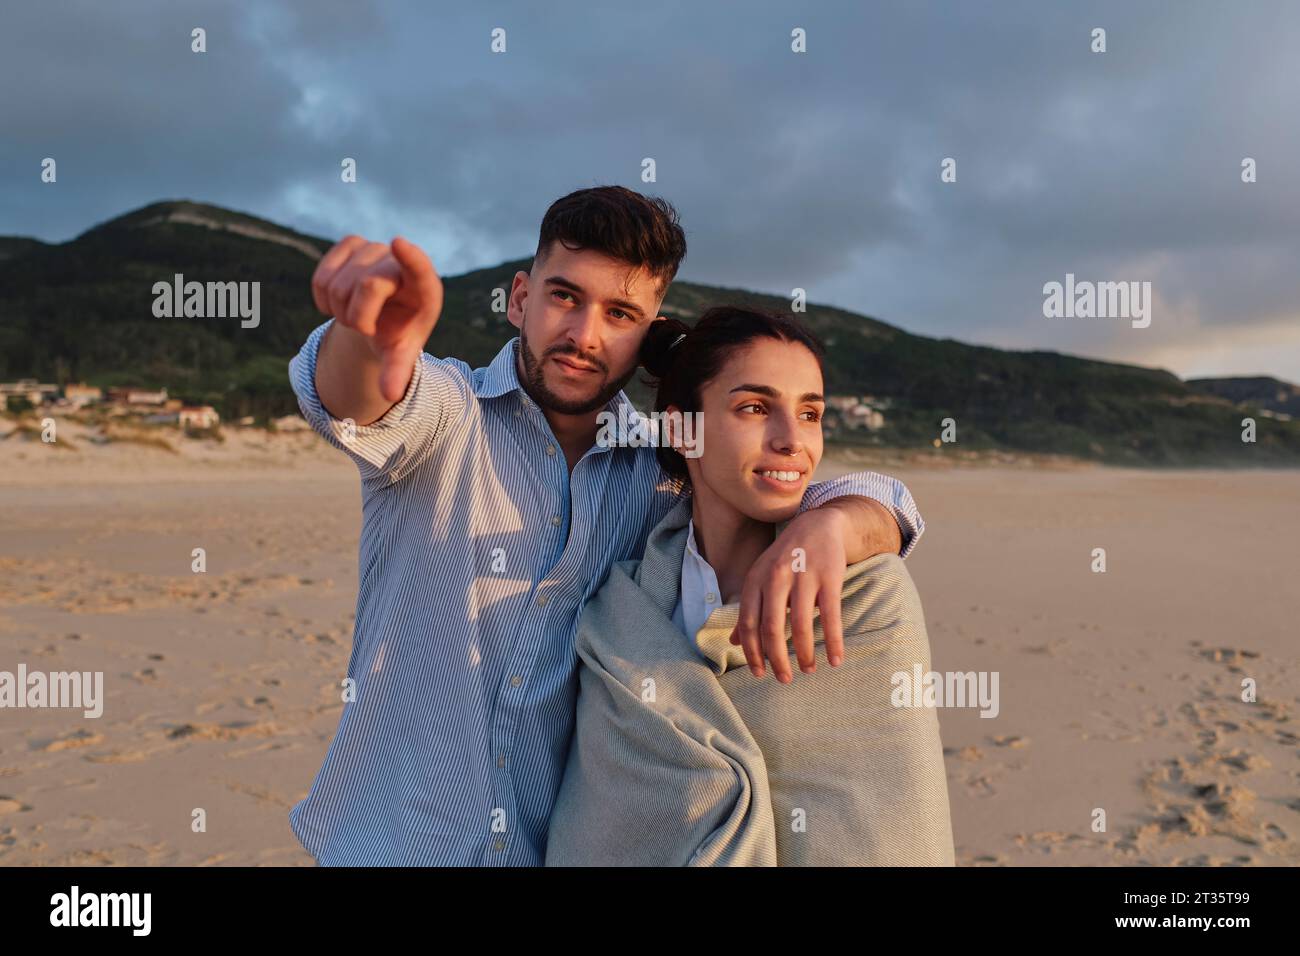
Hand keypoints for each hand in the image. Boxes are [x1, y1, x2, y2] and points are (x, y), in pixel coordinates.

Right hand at [311, 235, 443, 401]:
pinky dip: (322, 298)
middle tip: (364, 328)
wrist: (382, 313)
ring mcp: (375, 248)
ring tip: (356, 314)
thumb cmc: (397, 333)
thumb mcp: (400, 352)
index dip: (410, 257)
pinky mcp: (352, 244)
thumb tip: (390, 395)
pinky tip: (338, 302)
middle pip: (367, 285)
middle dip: (357, 316)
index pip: (420, 268)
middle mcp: (401, 261)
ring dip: (339, 310)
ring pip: (338, 283)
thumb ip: (397, 371)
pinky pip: (321, 276)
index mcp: (424, 288)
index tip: (399, 244)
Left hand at [730, 508, 848, 682]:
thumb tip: (733, 642)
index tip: (759, 673)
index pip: (748, 624)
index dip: (752, 653)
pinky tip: (836, 659)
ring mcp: (803, 577)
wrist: (818, 525)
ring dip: (805, 653)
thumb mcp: (760, 578)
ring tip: (808, 669)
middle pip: (772, 629)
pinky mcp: (829, 577)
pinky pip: (831, 616)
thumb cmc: (785, 558)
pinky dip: (833, 641)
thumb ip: (748, 610)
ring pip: (801, 625)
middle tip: (784, 679)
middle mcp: (776, 578)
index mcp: (755, 580)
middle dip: (777, 659)